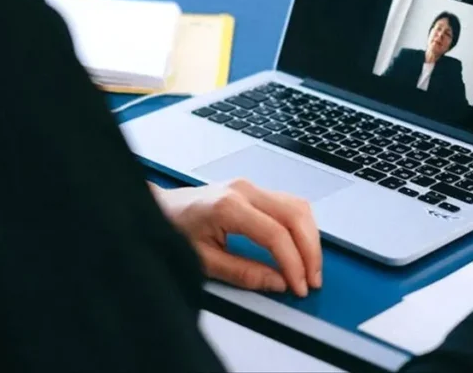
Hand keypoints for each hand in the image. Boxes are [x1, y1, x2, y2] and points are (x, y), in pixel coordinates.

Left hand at [152, 179, 321, 296]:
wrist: (160, 208)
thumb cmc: (175, 229)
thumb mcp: (204, 260)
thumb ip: (244, 273)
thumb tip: (278, 282)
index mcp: (228, 206)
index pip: (276, 234)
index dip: (293, 263)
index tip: (299, 286)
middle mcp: (243, 190)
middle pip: (294, 216)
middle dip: (310, 251)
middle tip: (312, 280)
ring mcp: (250, 186)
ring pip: (297, 206)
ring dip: (310, 238)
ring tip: (310, 268)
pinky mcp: (253, 189)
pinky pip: (289, 204)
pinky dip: (301, 227)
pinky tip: (301, 247)